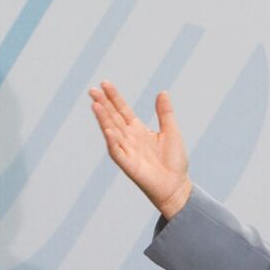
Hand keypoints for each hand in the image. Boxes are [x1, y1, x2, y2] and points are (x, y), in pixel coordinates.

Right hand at [89, 81, 191, 217]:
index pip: (122, 109)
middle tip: (92, 90)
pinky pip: (117, 152)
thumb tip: (163, 92)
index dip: (114, 97)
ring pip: (112, 131)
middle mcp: (129, 138)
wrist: (176, 185)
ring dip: (103, 119)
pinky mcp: (128, 165)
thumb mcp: (171, 131)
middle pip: (113, 117)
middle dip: (103, 104)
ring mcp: (127, 150)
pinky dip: (112, 141)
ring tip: (95, 105)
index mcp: (138, 129)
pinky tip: (108, 130)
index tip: (105, 83)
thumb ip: (165, 113)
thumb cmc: (174, 161)